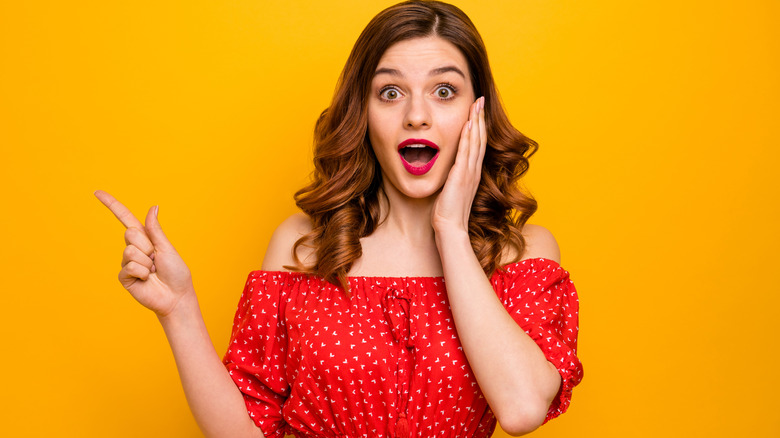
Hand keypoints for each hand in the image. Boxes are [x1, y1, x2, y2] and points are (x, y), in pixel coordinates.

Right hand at [95, 190, 193, 316]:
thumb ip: (155, 229)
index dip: (112, 205)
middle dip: (147, 245)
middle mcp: (134, 248)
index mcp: (145, 238)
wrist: (176, 297)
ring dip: (147, 262)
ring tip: (153, 271)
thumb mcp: (166, 247)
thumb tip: (153, 207)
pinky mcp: (124, 277)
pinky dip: (142, 273)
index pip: (125, 218)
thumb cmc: (176, 273)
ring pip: (130, 251)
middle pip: (130, 233)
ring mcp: (127, 263)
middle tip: (156, 259)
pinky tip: (147, 280)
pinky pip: (130, 267)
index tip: (96, 192)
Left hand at [432, 96, 485, 233]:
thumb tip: (446, 170)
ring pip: (475, 142)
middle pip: (480, 139)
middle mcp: (473, 171)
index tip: (477, 112)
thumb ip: (451, 178)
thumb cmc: (448, 213)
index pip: (477, 145)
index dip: (478, 127)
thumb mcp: (450, 190)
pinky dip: (468, 137)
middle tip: (480, 100)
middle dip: (480, 118)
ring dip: (476, 122)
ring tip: (477, 105)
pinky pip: (466, 153)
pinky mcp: (462, 176)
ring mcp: (469, 173)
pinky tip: (468, 124)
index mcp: (471, 173)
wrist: (449, 228)